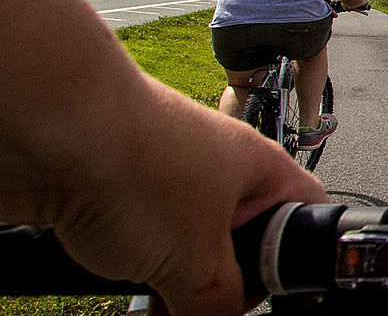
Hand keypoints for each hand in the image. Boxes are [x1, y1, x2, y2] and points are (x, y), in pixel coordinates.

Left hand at [50, 77, 325, 315]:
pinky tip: (115, 279)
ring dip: (167, 280)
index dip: (290, 263)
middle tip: (198, 305)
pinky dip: (127, 267)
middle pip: (236, 240)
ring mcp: (164, 180)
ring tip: (154, 297)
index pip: (304, 217)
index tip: (258, 296)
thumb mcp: (195, 260)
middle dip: (215, 282)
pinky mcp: (116, 192)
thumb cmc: (134, 162)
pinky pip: (134, 241)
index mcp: (261, 171)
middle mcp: (217, 171)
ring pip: (181, 245)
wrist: (46, 126)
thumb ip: (217, 302)